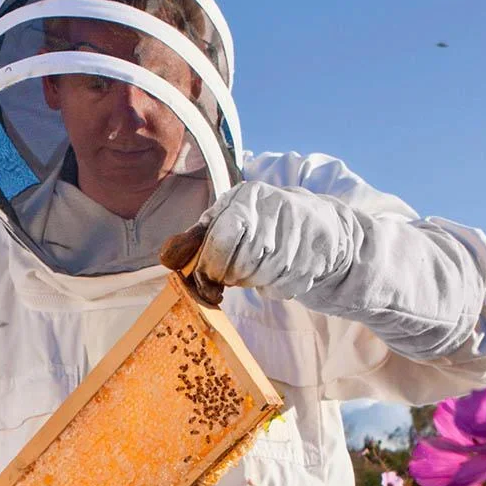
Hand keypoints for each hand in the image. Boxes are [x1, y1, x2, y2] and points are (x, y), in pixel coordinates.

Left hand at [161, 181, 350, 305]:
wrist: (319, 225)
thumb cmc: (261, 222)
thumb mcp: (227, 219)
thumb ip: (195, 238)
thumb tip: (167, 258)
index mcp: (248, 196)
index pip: (222, 240)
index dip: (210, 266)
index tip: (208, 278)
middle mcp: (276, 208)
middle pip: (240, 264)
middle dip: (232, 277)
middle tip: (235, 272)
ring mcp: (300, 233)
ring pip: (262, 277)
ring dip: (253, 282)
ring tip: (258, 268)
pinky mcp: (315, 256)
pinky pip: (282, 288)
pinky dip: (274, 288)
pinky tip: (278, 272)